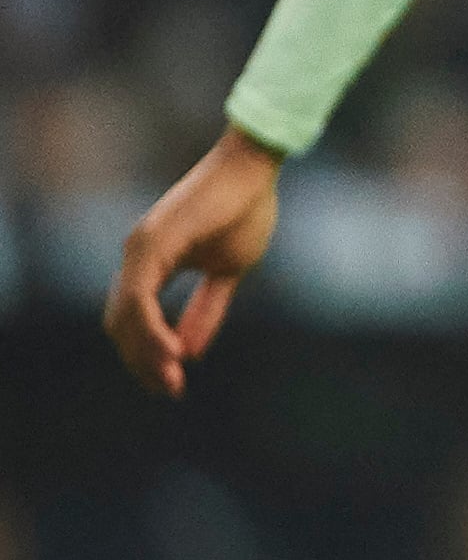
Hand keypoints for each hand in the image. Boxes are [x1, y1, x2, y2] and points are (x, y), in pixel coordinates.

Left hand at [108, 126, 283, 397]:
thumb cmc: (245, 209)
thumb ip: (207, 308)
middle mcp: (136, 255)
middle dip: (142, 362)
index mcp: (151, 262)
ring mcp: (140, 248)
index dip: (147, 354)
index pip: (133, 319)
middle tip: (170, 391)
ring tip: (172, 379)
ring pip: (125, 317)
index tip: (173, 383)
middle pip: (121, 324)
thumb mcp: (229, 269)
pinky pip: (139, 299)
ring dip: (145, 353)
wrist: (254, 168)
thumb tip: (190, 351)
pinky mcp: (152, 243)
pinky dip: (151, 330)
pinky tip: (172, 351)